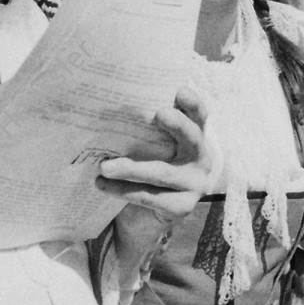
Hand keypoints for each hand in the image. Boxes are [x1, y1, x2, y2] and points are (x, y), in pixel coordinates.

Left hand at [100, 86, 216, 222]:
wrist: (145, 214)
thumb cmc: (145, 165)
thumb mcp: (148, 143)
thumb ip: (142, 127)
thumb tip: (108, 106)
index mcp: (194, 135)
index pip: (199, 115)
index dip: (193, 103)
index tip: (181, 91)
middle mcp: (200, 158)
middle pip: (192, 138)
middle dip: (177, 124)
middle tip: (159, 114)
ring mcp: (194, 184)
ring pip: (163, 172)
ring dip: (131, 168)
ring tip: (104, 166)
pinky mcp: (182, 207)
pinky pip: (150, 197)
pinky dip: (123, 190)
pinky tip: (102, 184)